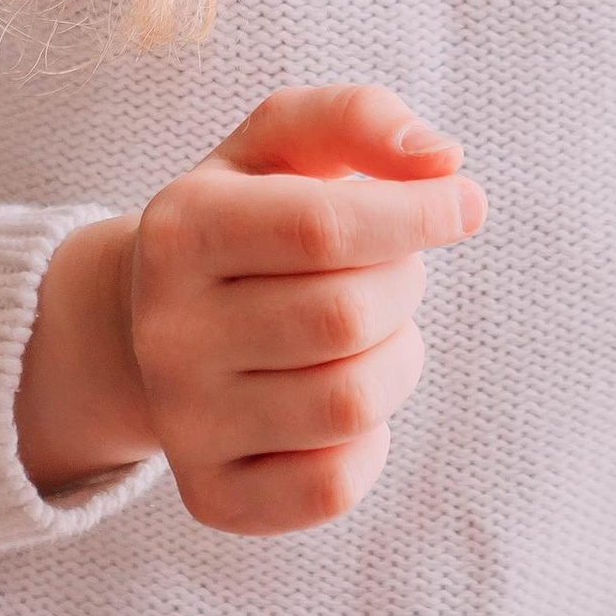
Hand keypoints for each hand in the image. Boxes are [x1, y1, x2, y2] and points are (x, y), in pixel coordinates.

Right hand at [16, 83, 485, 531]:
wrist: (147, 324)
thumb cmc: (247, 215)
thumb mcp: (281, 142)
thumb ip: (359, 118)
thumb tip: (442, 160)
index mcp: (180, 230)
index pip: (319, 228)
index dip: (415, 213)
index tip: (467, 202)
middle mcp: (167, 333)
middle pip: (346, 317)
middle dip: (403, 283)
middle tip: (392, 269)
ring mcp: (183, 423)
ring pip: (350, 404)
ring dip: (397, 358)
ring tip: (368, 331)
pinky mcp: (211, 497)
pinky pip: (333, 486)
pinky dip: (369, 441)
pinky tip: (341, 396)